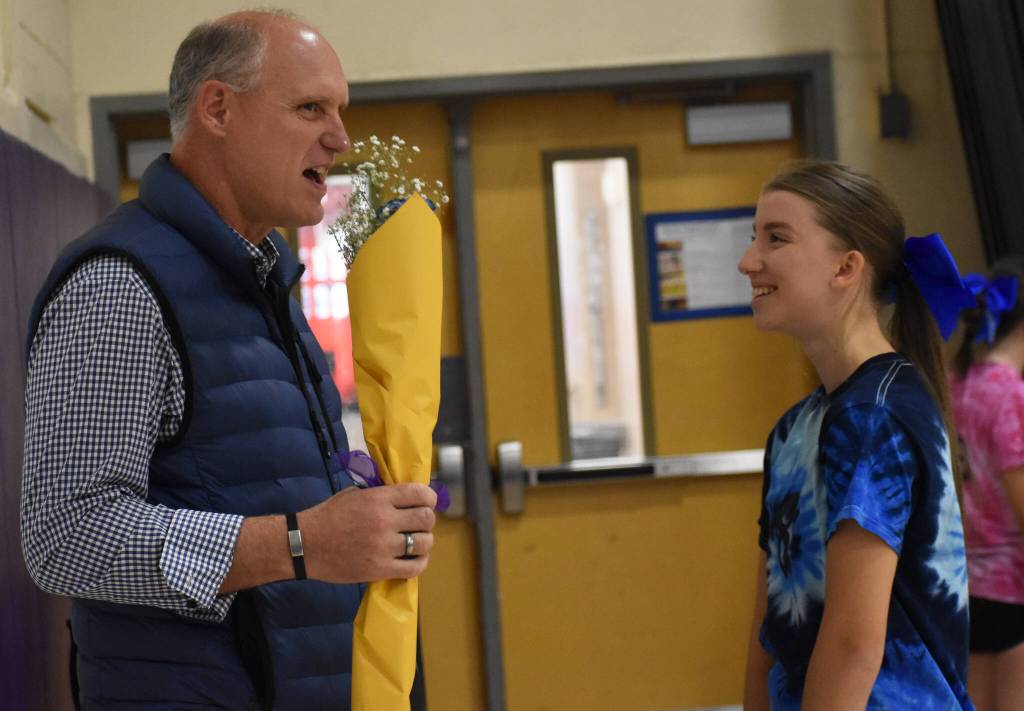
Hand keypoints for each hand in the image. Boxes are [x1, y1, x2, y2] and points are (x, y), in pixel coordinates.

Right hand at [299, 483, 436, 582]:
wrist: (305, 545)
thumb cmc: (328, 516)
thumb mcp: (355, 494)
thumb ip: (381, 494)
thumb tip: (406, 497)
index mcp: (378, 499)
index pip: (420, 493)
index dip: (429, 498)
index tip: (426, 503)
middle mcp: (384, 521)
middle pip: (426, 518)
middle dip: (426, 520)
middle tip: (418, 524)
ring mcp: (383, 547)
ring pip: (424, 543)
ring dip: (424, 542)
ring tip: (416, 542)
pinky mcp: (379, 569)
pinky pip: (414, 567)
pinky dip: (419, 562)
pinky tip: (413, 558)